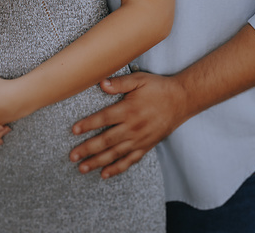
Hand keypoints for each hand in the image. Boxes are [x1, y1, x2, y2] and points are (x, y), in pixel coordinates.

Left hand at [68, 71, 189, 178]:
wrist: (182, 101)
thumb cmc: (159, 88)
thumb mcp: (140, 80)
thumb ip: (120, 83)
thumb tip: (101, 83)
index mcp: (129, 110)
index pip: (104, 119)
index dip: (88, 125)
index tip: (74, 130)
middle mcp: (133, 127)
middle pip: (106, 141)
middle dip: (87, 149)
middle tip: (72, 156)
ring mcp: (140, 140)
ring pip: (115, 154)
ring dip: (98, 162)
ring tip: (82, 167)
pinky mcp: (146, 147)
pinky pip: (130, 161)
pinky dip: (117, 168)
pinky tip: (105, 174)